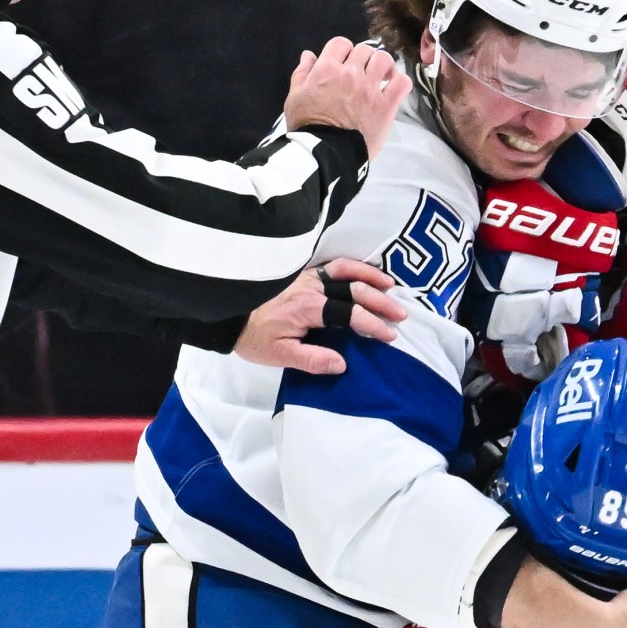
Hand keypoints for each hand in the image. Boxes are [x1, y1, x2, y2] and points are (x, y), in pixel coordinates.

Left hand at [232, 257, 409, 374]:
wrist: (225, 312)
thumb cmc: (251, 336)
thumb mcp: (278, 355)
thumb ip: (311, 359)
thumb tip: (341, 364)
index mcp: (308, 308)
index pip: (349, 314)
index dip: (372, 325)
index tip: (389, 336)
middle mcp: (311, 287)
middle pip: (354, 289)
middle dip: (381, 301)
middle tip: (401, 314)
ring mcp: (306, 276)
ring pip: (345, 269)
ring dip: (370, 276)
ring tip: (390, 286)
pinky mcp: (301, 272)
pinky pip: (332, 264)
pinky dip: (353, 266)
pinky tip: (364, 273)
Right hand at [282, 38, 412, 158]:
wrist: (325, 155)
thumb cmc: (306, 127)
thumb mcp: (294, 98)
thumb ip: (302, 73)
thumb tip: (309, 55)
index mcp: (326, 69)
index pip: (340, 43)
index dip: (343, 51)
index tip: (343, 64)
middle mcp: (350, 74)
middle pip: (363, 50)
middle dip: (362, 59)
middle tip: (360, 74)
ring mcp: (370, 89)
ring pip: (384, 60)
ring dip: (382, 66)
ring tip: (379, 78)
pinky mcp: (386, 106)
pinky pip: (402, 83)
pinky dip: (400, 81)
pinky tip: (393, 87)